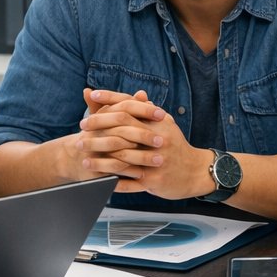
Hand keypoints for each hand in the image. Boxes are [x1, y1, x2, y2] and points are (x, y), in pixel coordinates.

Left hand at [75, 89, 208, 197]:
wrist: (196, 171)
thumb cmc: (175, 146)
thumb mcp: (166, 125)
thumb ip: (149, 111)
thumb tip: (137, 94)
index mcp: (158, 123)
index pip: (130, 105)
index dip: (110, 99)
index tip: (93, 96)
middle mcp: (157, 140)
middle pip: (121, 132)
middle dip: (98, 131)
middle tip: (81, 132)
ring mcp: (155, 161)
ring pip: (122, 160)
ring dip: (100, 161)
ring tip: (84, 160)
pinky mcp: (154, 180)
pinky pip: (129, 183)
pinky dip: (113, 181)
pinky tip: (99, 180)